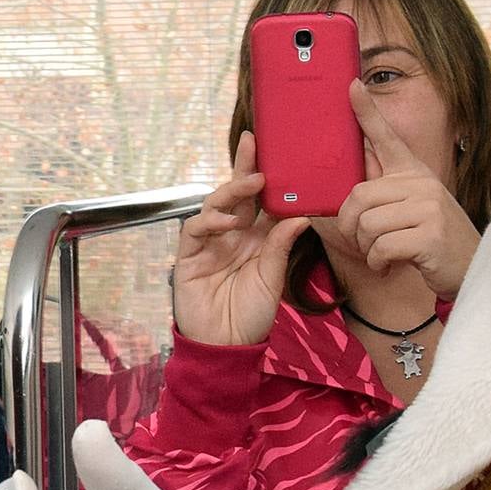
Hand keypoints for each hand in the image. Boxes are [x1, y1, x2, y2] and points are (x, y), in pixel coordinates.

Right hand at [174, 131, 309, 344]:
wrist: (225, 346)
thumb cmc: (252, 315)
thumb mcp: (273, 279)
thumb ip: (280, 247)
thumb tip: (300, 216)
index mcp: (257, 239)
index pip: (263, 202)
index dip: (268, 178)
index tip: (279, 152)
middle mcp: (233, 235)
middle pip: (238, 194)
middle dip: (244, 167)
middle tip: (253, 143)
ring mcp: (210, 243)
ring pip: (216, 204)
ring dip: (232, 190)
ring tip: (252, 183)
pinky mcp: (190, 255)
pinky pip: (195, 228)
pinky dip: (209, 220)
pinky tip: (226, 222)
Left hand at [335, 80, 479, 299]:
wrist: (472, 272)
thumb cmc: (431, 242)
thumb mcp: (411, 209)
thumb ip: (386, 190)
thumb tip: (358, 168)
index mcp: (414, 174)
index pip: (386, 137)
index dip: (366, 112)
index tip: (352, 85)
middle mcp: (423, 183)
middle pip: (359, 197)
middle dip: (351, 228)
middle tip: (365, 244)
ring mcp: (429, 207)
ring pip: (366, 225)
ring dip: (366, 249)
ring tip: (383, 256)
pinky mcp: (431, 235)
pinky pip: (380, 247)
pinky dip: (378, 263)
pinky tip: (390, 266)